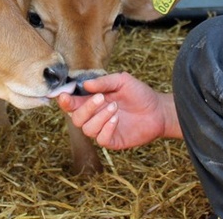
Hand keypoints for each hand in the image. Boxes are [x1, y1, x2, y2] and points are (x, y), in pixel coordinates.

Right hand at [56, 72, 176, 149]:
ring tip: (115, 107)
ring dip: (99, 117)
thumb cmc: (139, 94)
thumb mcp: (122, 81)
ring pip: (87, 129)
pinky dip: (106, 128)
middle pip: (76, 118)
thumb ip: (103, 82)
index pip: (71, 104)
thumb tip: (85, 85)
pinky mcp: (113, 141)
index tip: (63, 96)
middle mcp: (95, 116)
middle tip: (101, 98)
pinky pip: (101, 140)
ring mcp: (103, 130)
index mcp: (92, 101)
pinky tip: (116, 119)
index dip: (64, 101)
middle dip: (86, 108)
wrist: (158, 110)